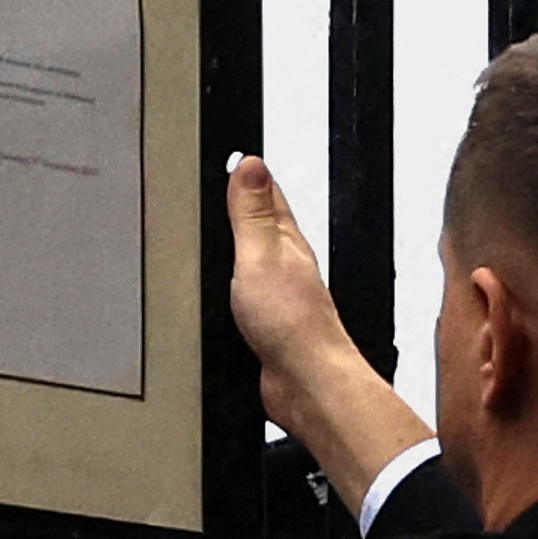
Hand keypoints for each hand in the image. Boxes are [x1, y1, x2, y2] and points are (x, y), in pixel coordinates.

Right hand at [226, 155, 428, 506]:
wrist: (305, 382)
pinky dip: (237, 284)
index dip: (250, 175)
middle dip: (246, 205)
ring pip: (256, 258)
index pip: (267, 195)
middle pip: (262, 225)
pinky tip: (232, 286)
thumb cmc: (294, 325)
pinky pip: (248, 292)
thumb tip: (250, 164)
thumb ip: (250, 213)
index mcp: (286, 241)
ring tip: (232, 225)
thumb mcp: (260, 257)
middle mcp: (285, 264)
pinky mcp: (267, 323)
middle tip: (233, 183)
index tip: (240, 156)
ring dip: (243, 244)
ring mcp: (278, 294)